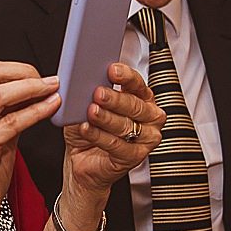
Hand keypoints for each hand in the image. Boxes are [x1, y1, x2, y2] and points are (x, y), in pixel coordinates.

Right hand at [0, 62, 60, 230]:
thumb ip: (10, 117)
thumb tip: (34, 95)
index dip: (17, 70)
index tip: (41, 78)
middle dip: (24, 73)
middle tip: (50, 81)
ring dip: (31, 88)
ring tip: (54, 89)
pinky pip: (11, 123)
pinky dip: (35, 112)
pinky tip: (51, 108)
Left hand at [61, 64, 162, 200]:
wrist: (82, 160)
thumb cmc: (88, 129)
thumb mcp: (85, 106)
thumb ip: (89, 93)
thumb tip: (82, 83)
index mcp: (141, 98)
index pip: (137, 83)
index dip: (126, 76)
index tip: (112, 70)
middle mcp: (148, 117)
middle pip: (134, 105)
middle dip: (115, 99)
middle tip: (98, 93)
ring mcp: (145, 138)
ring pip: (126, 125)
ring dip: (106, 118)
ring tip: (91, 111)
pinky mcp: (134, 157)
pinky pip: (117, 145)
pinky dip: (100, 136)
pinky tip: (87, 129)